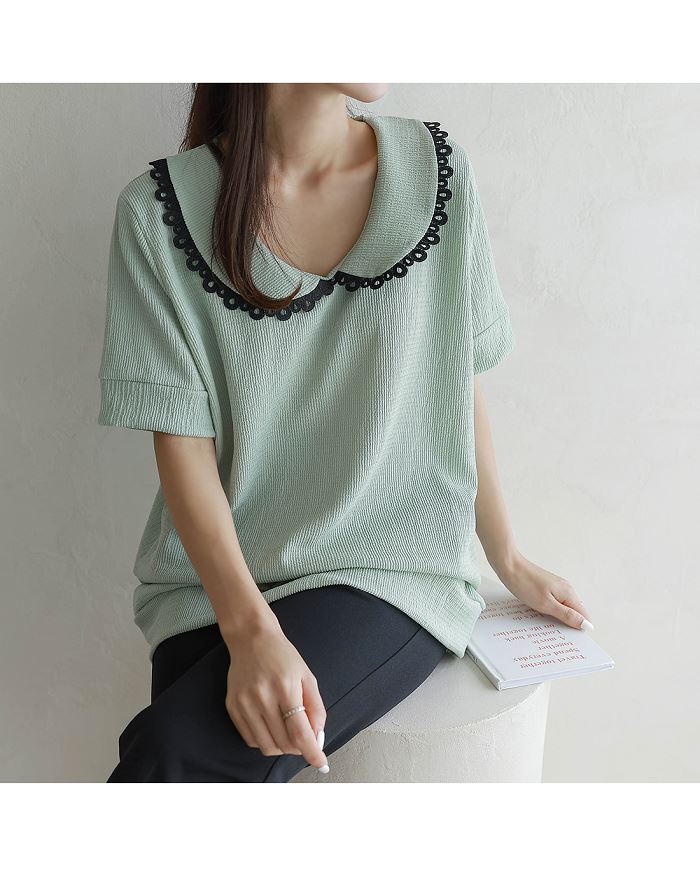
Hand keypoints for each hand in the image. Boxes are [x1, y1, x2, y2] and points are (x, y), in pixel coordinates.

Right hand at [223, 620, 329, 771]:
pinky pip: (250, 739)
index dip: (312, 752)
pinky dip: (265, 740)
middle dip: (299, 747)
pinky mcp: (232, 707)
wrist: (251, 638)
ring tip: (288, 732)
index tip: (321, 763)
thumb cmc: (282, 655)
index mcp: (285, 686)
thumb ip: (316, 708)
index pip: (299, 731)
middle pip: (284, 742)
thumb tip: (317, 738)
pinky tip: (271, 725)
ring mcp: (244, 702)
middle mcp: (262, 696)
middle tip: (305, 738)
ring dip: (282, 747)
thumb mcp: (307, 676)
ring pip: (266, 746)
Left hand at [495, 551, 594, 630]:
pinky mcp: (546, 587)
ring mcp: (556, 587)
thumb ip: (567, 615)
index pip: (584, 616)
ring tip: (544, 625)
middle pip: (574, 613)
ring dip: (557, 618)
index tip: (569, 639)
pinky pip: (553, 603)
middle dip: (567, 625)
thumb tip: (586, 625)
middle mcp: (566, 589)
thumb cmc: (525, 584)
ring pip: (563, 608)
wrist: (509, 566)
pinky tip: (539, 614)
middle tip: (553, 633)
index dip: (579, 629)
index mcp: (569, 593)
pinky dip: (549, 611)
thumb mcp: (546, 604)